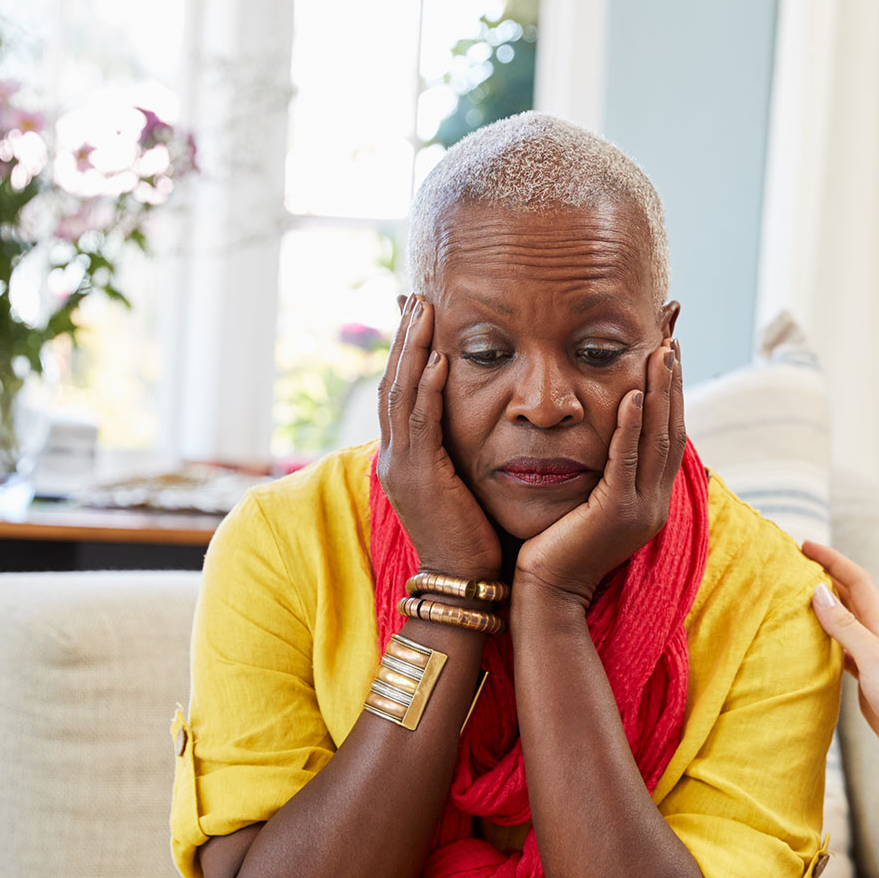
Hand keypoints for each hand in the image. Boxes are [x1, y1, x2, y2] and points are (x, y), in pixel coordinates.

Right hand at [377, 294, 501, 578]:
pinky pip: (421, 423)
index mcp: (405, 455)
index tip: (418, 313)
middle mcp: (395, 455)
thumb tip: (485, 423)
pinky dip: (427, 389)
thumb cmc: (474, 535)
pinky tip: (437, 359)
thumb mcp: (464, 484)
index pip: (400, 390)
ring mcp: (402, 465)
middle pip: (393, 381)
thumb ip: (462, 451)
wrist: (462, 580)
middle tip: (413, 297)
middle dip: (404, 337)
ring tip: (423, 311)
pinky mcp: (419, 477)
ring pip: (400, 394)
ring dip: (412, 349)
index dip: (407, 350)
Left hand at [514, 339, 683, 607]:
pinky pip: (626, 460)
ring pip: (657, 440)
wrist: (547, 594)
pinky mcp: (616, 513)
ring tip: (660, 355)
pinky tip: (631, 395)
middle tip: (672, 344)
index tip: (668, 358)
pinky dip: (630, 426)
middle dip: (673, 385)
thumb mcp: (588, 505)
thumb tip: (602, 440)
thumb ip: (602, 475)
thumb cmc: (556, 549)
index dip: (672, 397)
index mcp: (650, 501)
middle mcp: (654, 504)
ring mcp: (640, 509)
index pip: (669, 439)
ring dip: (660, 394)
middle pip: (672, 432)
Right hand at [803, 540, 878, 780]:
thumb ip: (845, 626)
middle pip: (847, 597)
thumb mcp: (873, 658)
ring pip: (842, 623)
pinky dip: (821, 641)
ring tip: (791, 599)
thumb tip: (818, 590)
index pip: (855, 579)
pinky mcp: (866, 681)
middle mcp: (876, 637)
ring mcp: (871, 659)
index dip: (832, 558)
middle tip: (791, 566)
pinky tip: (807, 646)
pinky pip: (839, 652)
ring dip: (820, 608)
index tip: (804, 545)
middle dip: (823, 576)